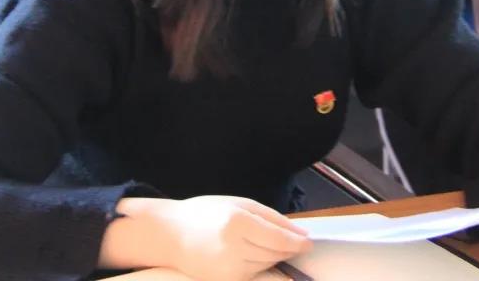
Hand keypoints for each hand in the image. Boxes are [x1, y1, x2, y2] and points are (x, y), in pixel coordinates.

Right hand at [99, 195, 311, 280]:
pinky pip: (254, 275)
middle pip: (275, 254)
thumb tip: (300, 234)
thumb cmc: (206, 213)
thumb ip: (272, 218)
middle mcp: (234, 247)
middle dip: (288, 249)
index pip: (279, 239)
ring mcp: (229, 268)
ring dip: (274, 257)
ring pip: (267, 266)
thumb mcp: (240, 204)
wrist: (170, 235)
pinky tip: (254, 254)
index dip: (298, 243)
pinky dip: (261, 266)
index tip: (309, 242)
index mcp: (238, 222)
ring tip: (264, 243)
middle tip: (294, 241)